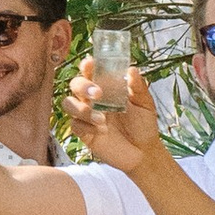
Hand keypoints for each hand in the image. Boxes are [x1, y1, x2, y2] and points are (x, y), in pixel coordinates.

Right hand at [63, 58, 165, 174]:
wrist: (144, 152)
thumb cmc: (144, 124)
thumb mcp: (145, 104)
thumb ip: (138, 87)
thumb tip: (132, 69)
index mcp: (106, 87)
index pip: (91, 72)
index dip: (87, 66)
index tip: (90, 63)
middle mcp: (92, 99)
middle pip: (75, 84)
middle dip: (83, 86)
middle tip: (98, 94)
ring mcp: (86, 115)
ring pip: (69, 104)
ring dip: (81, 108)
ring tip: (101, 118)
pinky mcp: (84, 132)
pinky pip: (75, 125)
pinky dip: (86, 126)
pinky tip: (102, 131)